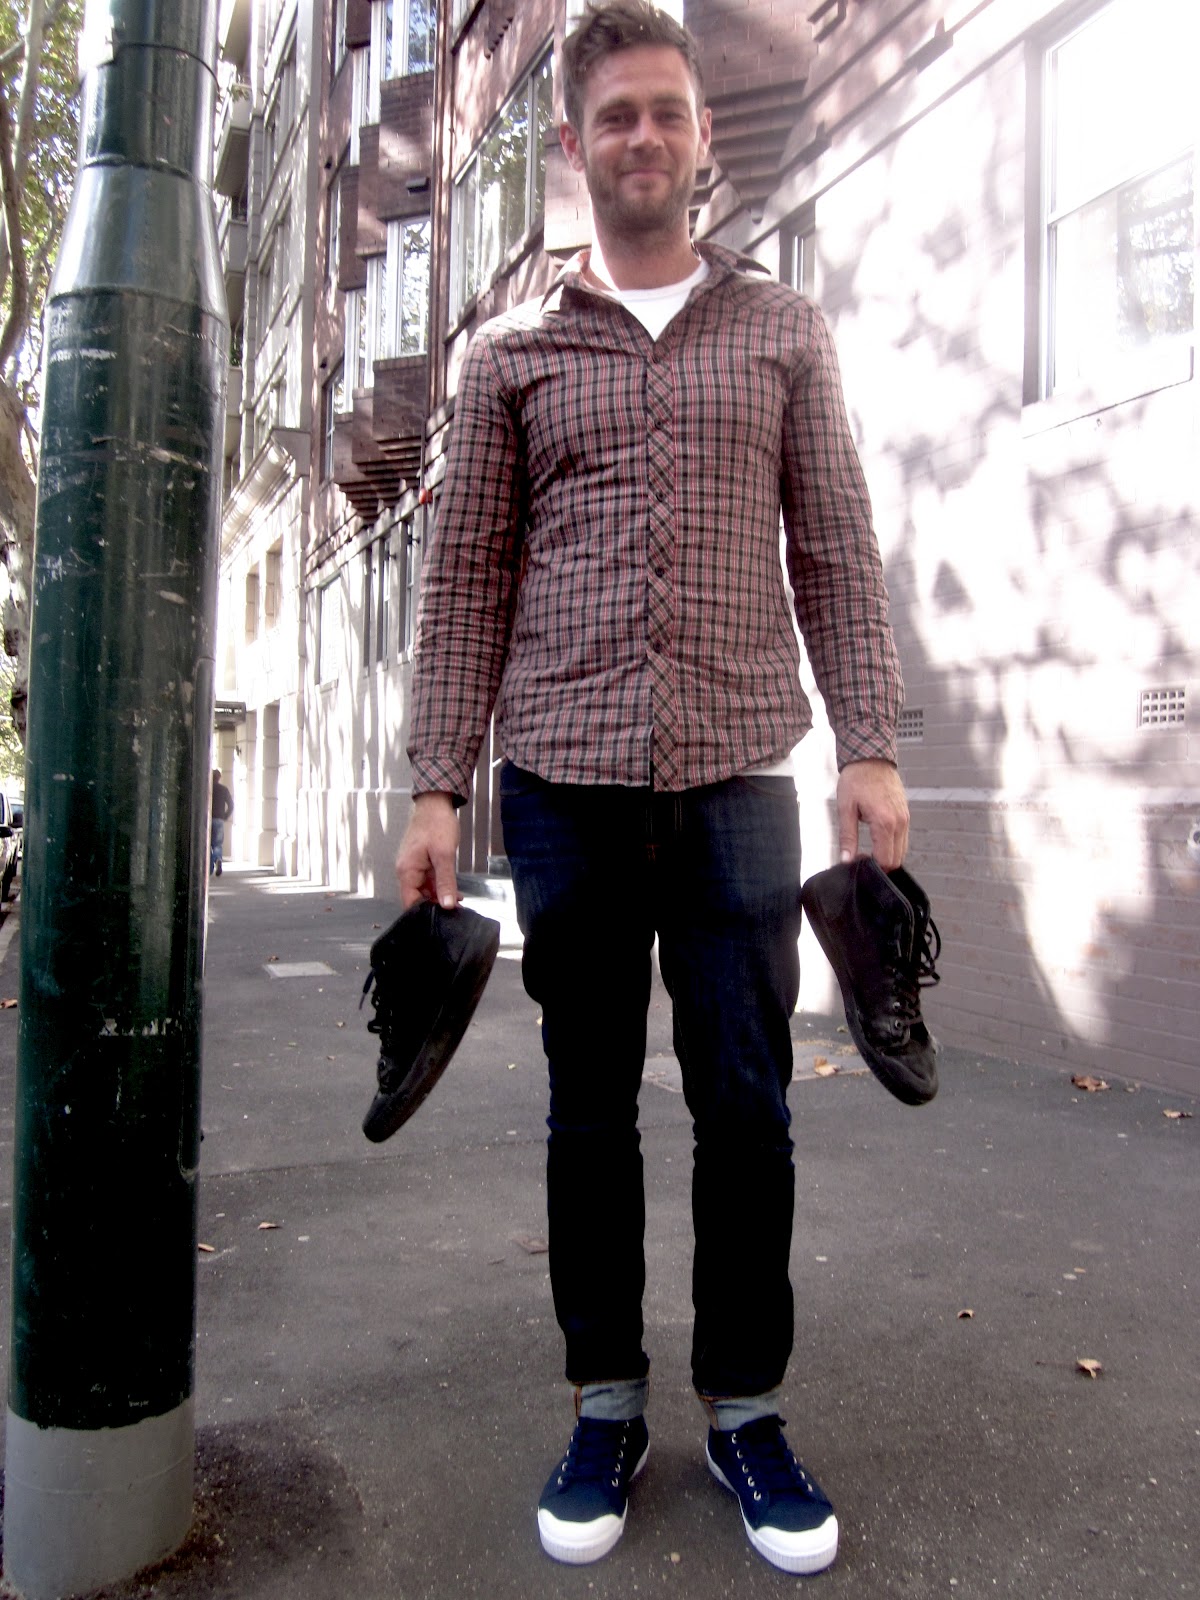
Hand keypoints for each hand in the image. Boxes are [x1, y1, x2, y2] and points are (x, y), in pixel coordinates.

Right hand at [395, 792, 460, 909]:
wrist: (436, 803)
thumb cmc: (437, 824)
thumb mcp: (445, 856)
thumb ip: (446, 882)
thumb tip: (446, 905)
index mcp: (406, 870)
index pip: (410, 902)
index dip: (424, 913)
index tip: (441, 918)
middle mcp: (406, 870)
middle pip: (417, 897)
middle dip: (434, 905)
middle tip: (454, 911)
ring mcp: (413, 865)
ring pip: (424, 889)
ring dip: (439, 895)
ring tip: (457, 901)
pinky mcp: (421, 861)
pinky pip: (428, 879)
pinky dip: (439, 885)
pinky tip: (453, 890)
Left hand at [836, 759, 908, 870]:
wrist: (870, 757)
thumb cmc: (857, 778)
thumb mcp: (846, 809)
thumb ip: (847, 837)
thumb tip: (846, 858)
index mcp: (885, 822)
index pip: (885, 859)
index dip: (871, 866)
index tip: (858, 861)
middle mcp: (899, 822)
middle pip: (896, 859)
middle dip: (880, 864)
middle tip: (862, 857)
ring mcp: (905, 818)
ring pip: (902, 850)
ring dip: (887, 855)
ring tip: (869, 848)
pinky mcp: (906, 814)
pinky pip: (903, 838)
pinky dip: (893, 844)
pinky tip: (878, 838)